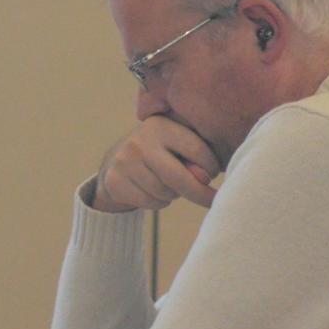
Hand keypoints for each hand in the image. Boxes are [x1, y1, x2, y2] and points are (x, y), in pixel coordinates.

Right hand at [91, 117, 219, 212]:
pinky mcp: (115, 180)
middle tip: (211, 200)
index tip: (213, 176)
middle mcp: (140, 141)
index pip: (197, 151)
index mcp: (161, 125)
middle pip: (179, 177)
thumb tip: (204, 178)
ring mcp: (124, 161)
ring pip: (164, 192)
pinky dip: (158, 203)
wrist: (115, 163)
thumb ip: (194, 155)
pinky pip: (150, 202)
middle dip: (199, 193)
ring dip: (173, 195)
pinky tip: (153, 192)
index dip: (211, 168)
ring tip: (168, 186)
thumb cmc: (160, 154)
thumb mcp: (176, 144)